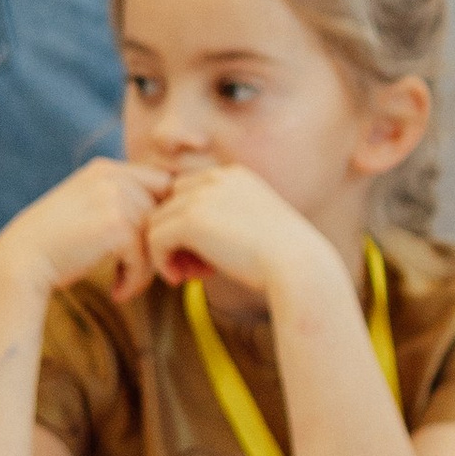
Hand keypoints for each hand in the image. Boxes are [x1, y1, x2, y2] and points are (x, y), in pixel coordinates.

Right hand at [0, 156, 168, 303]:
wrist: (19, 261)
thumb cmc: (53, 243)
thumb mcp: (87, 207)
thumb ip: (121, 203)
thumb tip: (167, 219)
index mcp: (105, 169)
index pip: (161, 184)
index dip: (162, 217)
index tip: (150, 246)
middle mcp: (113, 177)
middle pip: (164, 211)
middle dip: (157, 243)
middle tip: (140, 271)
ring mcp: (115, 198)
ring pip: (156, 237)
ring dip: (145, 267)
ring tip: (124, 284)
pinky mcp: (116, 225)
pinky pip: (145, 257)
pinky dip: (135, 280)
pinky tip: (118, 292)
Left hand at [144, 160, 331, 303]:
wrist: (299, 266)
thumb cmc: (284, 256)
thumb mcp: (255, 226)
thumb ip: (223, 220)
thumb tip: (182, 236)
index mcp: (235, 175)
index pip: (189, 192)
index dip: (190, 225)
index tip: (205, 256)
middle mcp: (217, 178)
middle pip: (170, 204)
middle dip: (175, 237)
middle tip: (192, 268)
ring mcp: (202, 196)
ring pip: (158, 221)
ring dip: (167, 251)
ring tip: (188, 276)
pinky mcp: (190, 220)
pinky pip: (155, 239)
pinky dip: (161, 262)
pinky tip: (180, 280)